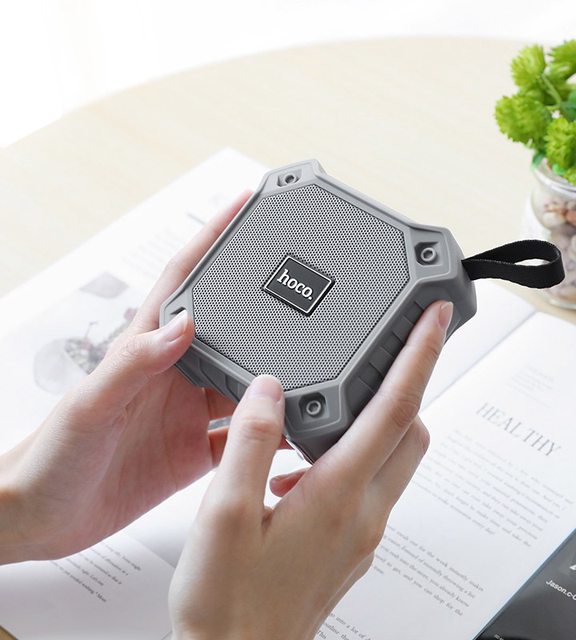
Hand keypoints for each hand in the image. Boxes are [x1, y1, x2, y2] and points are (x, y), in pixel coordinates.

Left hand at [0, 191, 280, 562]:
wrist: (43, 516)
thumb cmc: (53, 456)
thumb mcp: (90, 405)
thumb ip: (133, 363)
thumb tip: (182, 323)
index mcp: (149, 349)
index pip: (186, 279)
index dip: (215, 236)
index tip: (247, 204)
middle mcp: (176, 374)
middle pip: (233, 329)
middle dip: (269, 308)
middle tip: (310, 293)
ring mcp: (189, 410)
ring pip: (248, 382)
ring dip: (278, 375)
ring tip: (318, 370)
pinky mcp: (197, 449)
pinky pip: (246, 434)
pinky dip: (272, 431)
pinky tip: (295, 430)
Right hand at [169, 300, 452, 639]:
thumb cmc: (227, 605)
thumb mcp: (221, 513)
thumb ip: (249, 441)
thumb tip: (270, 389)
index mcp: (338, 495)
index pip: (396, 408)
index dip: (420, 355)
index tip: (435, 318)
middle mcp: (363, 513)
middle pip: (411, 431)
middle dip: (411, 383)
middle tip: (394, 349)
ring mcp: (361, 533)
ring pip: (394, 458)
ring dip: (381, 420)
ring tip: (337, 402)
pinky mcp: (349, 546)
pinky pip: (371, 485)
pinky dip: (355, 456)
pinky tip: (304, 466)